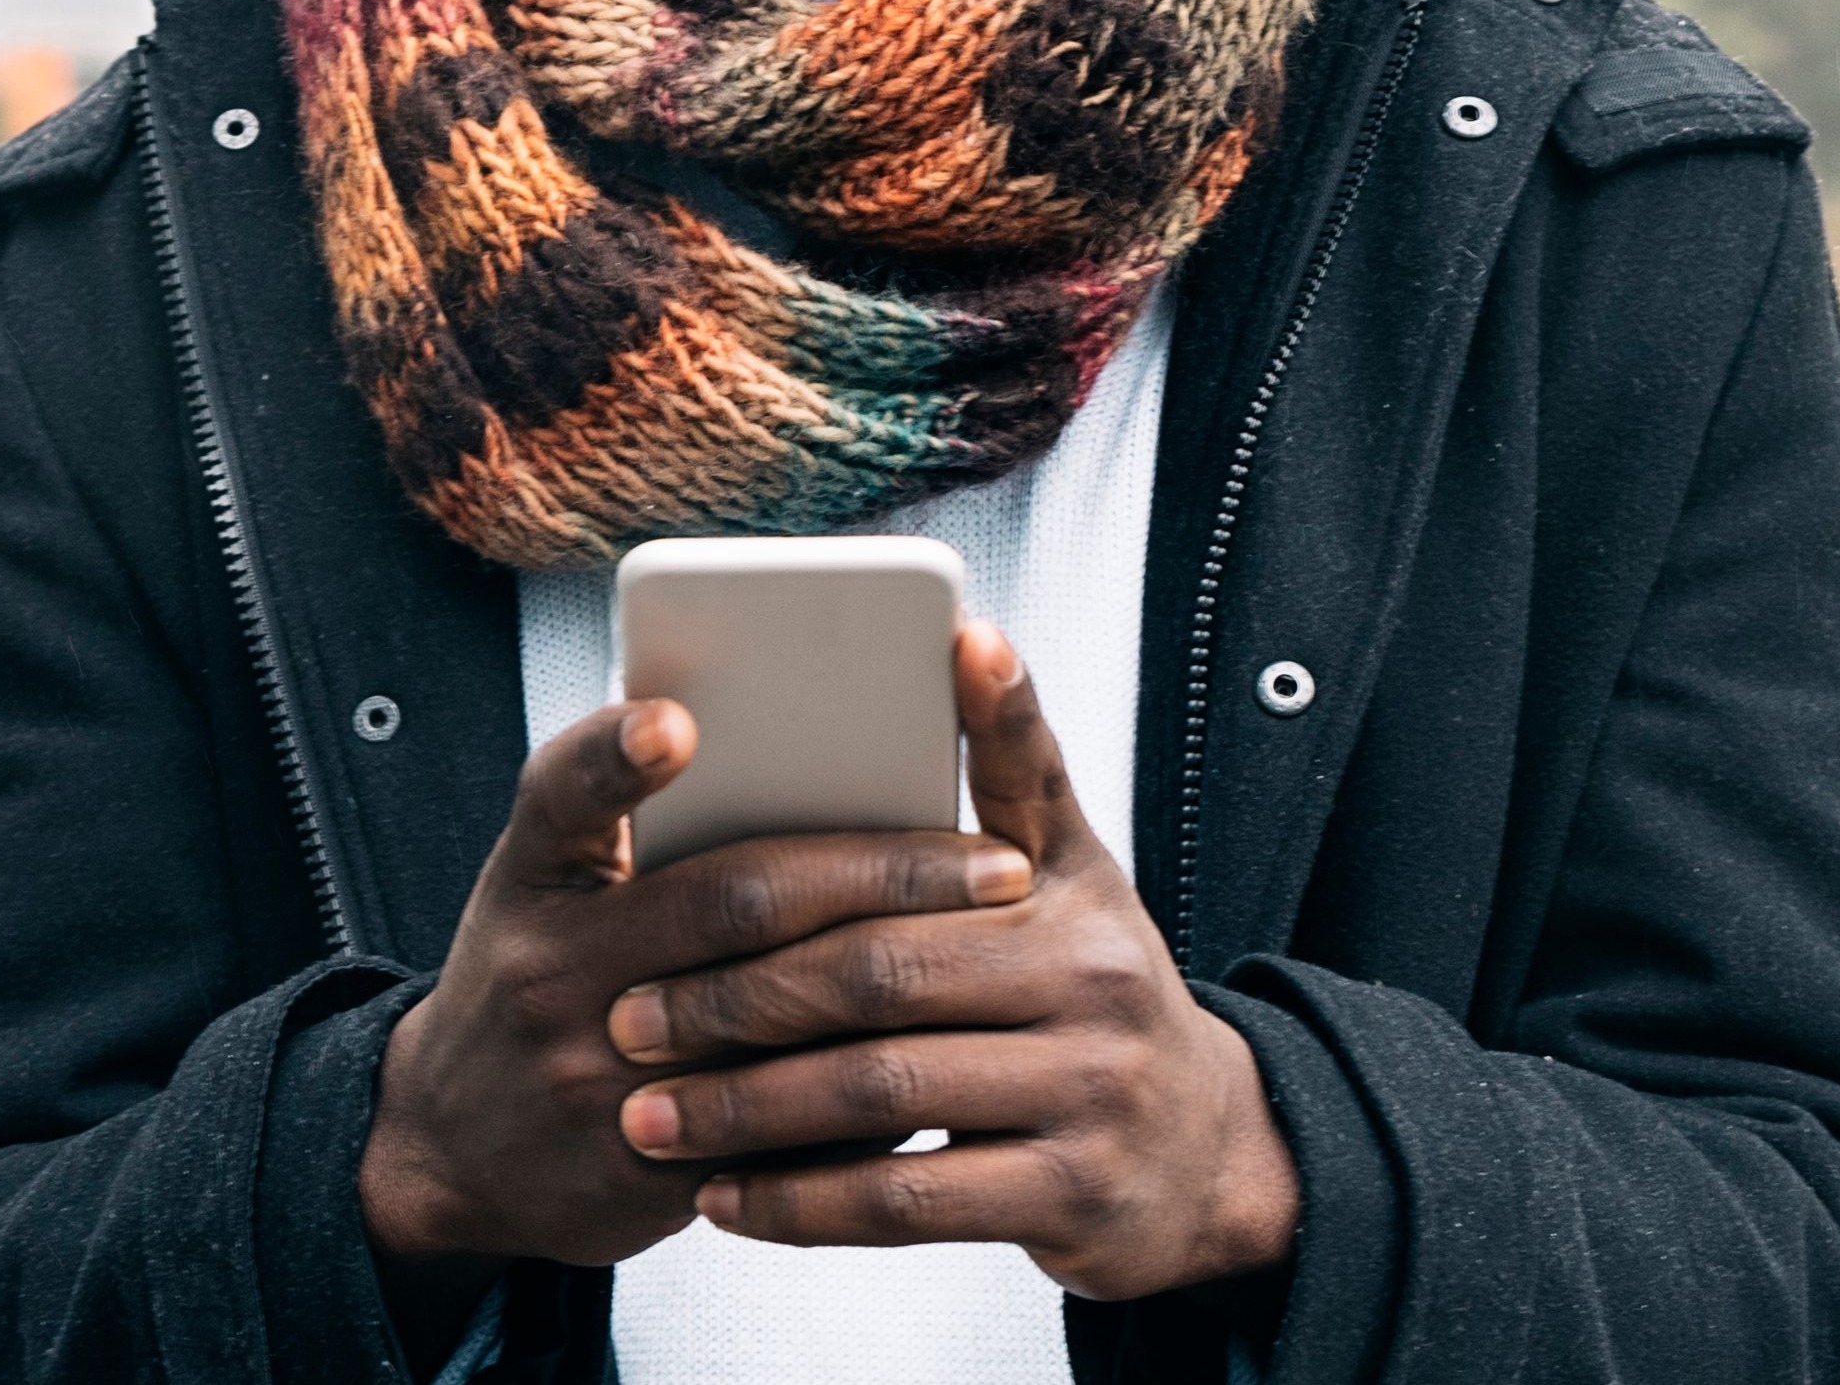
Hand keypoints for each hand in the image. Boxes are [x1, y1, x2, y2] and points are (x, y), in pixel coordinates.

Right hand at [359, 692, 1040, 1271]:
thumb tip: (823, 757)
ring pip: (776, 1016)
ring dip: (900, 972)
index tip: (677, 722)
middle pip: (730, 899)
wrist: (452, 1148)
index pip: (560, 796)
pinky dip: (871, 1084)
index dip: (613, 755)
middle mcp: (551, 968)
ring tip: (1001, 942)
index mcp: (534, 878)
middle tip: (996, 858)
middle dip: (878, 867)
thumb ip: (643, 829)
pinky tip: (951, 1052)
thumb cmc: (544, 979)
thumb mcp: (551, 890)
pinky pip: (784, 1124)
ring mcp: (593, 1075)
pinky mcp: (642, 1166)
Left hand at [602, 623, 1303, 1298]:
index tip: (729, 823)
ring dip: (747, 1109)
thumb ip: (1013, 769)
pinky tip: (722, 1202)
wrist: (1207, 1155)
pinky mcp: (1071, 1198)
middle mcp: (1094, 980)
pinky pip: (907, 1205)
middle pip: (878, 977)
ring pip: (882, 1094)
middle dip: (737, 997)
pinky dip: (801, 1204)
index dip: (820, 846)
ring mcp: (1091, 1094)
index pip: (918, 859)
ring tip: (647, 1114)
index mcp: (1070, 887)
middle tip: (631, 1016)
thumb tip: (966, 634)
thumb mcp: (1073, 874)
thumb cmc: (1090, 990)